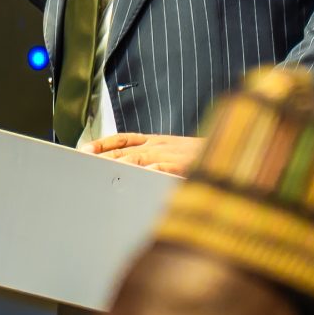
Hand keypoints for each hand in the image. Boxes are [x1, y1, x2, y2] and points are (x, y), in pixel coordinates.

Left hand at [81, 132, 199, 175]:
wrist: (228, 151)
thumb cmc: (197, 157)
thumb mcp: (171, 150)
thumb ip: (150, 156)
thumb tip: (126, 164)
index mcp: (155, 141)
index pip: (123, 139)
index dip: (102, 143)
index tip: (85, 149)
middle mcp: (159, 145)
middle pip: (124, 150)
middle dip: (103, 156)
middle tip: (85, 162)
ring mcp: (170, 155)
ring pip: (139, 158)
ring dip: (119, 164)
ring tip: (102, 170)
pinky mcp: (183, 166)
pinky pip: (164, 168)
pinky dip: (151, 170)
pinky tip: (139, 175)